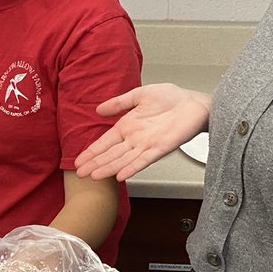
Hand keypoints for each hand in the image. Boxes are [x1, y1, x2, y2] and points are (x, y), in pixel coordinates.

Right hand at [74, 84, 210, 181]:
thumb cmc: (171, 98)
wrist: (194, 103)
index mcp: (128, 126)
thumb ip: (120, 103)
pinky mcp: (160, 149)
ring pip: (123, 160)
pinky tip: (120, 175)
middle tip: (80, 173)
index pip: (105, 142)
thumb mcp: (140, 95)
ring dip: (108, 168)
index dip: (91, 152)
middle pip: (110, 154)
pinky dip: (131, 168)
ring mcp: (146, 145)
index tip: (78, 161)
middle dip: (94, 164)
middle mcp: (134, 138)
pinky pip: (143, 161)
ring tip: (94, 176)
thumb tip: (98, 109)